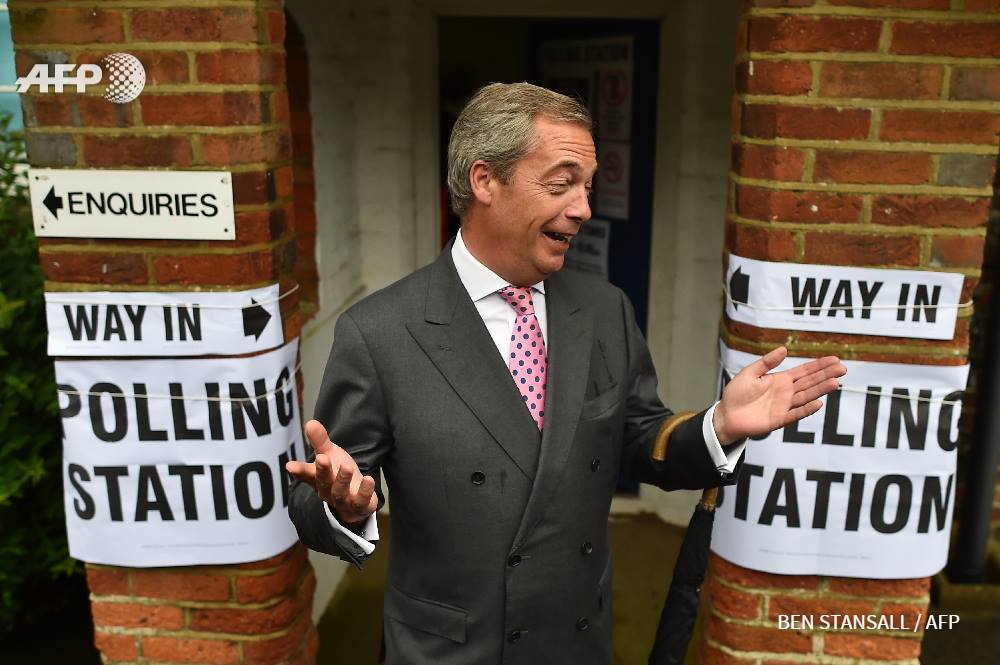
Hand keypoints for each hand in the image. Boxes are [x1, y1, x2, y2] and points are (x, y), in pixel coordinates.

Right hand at [285, 419, 377, 525]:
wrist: (354, 500)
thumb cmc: (338, 474)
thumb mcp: (330, 455)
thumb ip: (320, 441)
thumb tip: (310, 422)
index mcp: (317, 478)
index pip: (306, 474)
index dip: (299, 470)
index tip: (290, 465)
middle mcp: (328, 491)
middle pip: (323, 482)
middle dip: (323, 471)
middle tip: (322, 458)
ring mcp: (343, 500)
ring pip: (340, 493)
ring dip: (343, 480)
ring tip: (347, 467)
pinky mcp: (359, 506)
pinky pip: (360, 501)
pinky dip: (364, 492)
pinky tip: (368, 480)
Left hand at [714, 346, 846, 443]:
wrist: (726, 415)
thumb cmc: (736, 394)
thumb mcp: (750, 373)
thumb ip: (766, 362)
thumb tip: (784, 349)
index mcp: (780, 380)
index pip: (804, 371)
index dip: (819, 365)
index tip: (834, 359)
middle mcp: (786, 393)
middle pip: (810, 382)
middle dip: (826, 375)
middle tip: (842, 369)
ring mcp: (784, 406)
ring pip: (806, 396)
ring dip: (820, 390)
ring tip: (835, 383)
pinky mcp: (779, 419)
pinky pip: (795, 414)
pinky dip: (806, 409)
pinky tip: (818, 403)